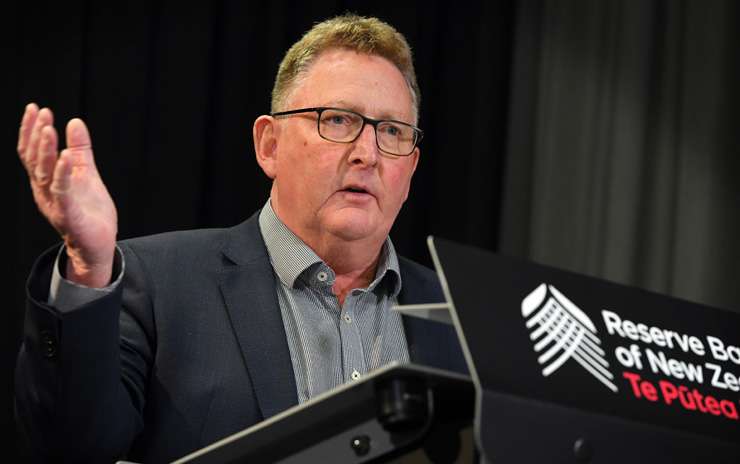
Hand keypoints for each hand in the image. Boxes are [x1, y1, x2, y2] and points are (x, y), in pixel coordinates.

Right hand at [17, 103, 117, 287]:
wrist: (98, 244)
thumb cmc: (89, 210)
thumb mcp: (86, 173)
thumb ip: (81, 150)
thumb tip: (75, 121)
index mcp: (45, 181)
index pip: (31, 152)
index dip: (30, 130)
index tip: (35, 108)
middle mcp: (44, 191)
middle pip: (33, 160)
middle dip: (36, 136)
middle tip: (42, 113)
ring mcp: (54, 203)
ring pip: (44, 174)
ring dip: (45, 151)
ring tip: (49, 129)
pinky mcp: (69, 215)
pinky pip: (63, 192)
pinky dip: (64, 173)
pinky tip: (68, 156)